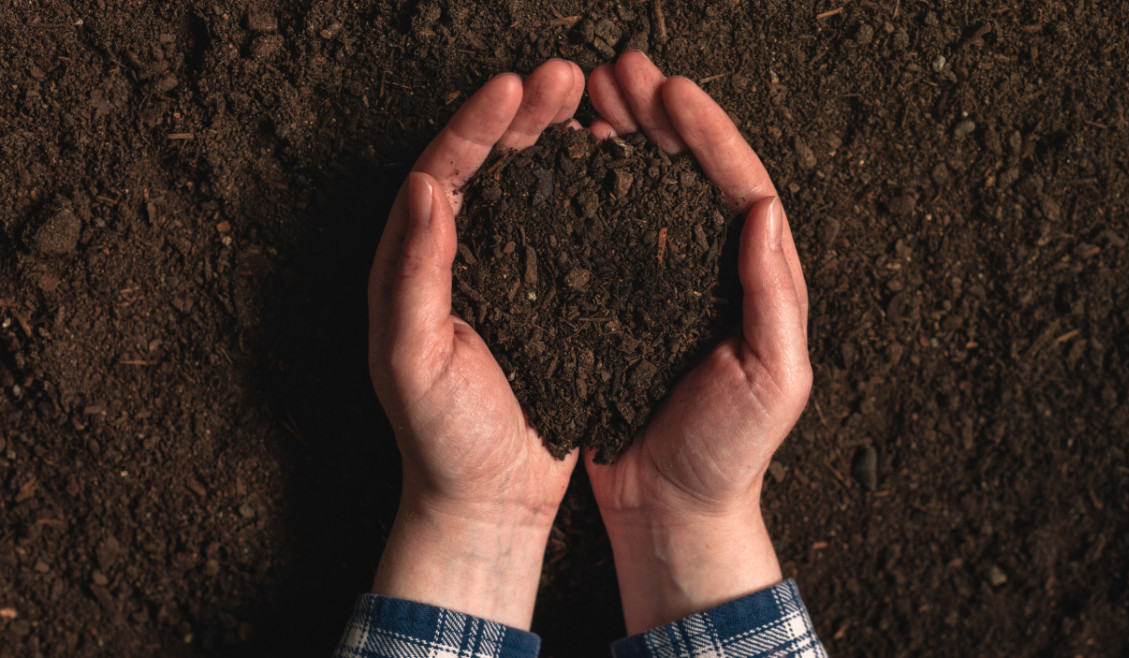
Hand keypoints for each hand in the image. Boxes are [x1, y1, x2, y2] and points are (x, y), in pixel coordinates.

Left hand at [366, 59, 585, 629]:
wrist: (486, 496)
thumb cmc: (441, 438)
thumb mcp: (413, 362)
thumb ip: (412, 277)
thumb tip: (422, 188)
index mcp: (413, 262)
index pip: (440, 171)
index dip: (477, 124)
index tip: (517, 87)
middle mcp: (454, 255)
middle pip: (484, 162)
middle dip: (523, 114)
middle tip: (566, 76)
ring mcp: (502, 270)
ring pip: (526, 184)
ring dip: (555, 137)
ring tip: (594, 101)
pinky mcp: (543, 292)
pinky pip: (561, 224)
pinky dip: (584, 187)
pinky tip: (612, 164)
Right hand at [584, 52, 812, 632]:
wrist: (674, 507)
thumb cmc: (728, 454)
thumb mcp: (773, 381)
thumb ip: (774, 298)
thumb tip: (766, 208)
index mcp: (755, 277)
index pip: (737, 185)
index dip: (705, 133)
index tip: (669, 91)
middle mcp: (709, 268)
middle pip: (687, 171)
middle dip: (657, 115)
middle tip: (620, 71)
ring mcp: (660, 280)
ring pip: (644, 189)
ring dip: (621, 137)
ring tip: (589, 96)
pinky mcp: (617, 301)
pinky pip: (603, 229)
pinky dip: (588, 187)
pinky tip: (565, 160)